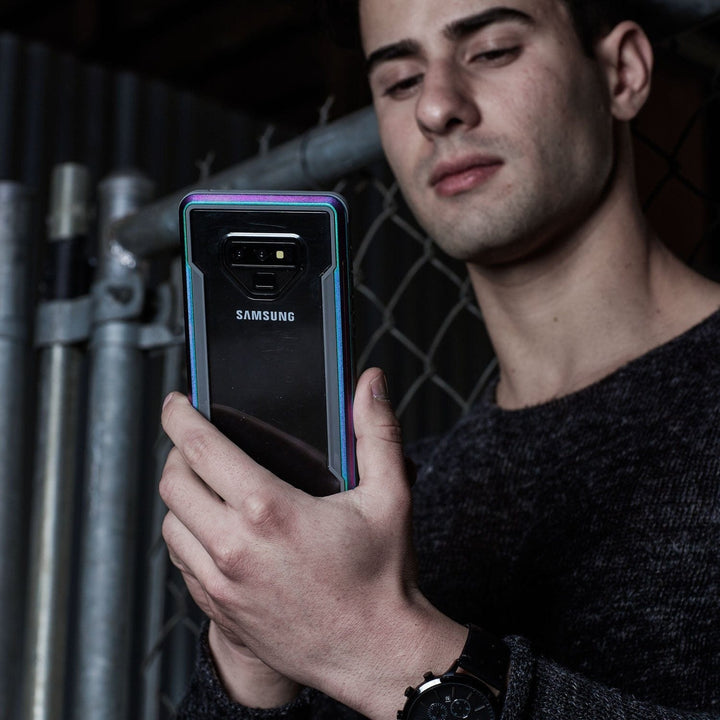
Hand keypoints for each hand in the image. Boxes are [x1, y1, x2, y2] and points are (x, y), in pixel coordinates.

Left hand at [160, 368, 464, 716]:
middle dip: (177, 452)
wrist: (375, 654)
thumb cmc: (382, 577)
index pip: (201, 448)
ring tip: (205, 484)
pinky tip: (214, 529)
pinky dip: (187, 535)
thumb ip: (377, 430)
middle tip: (196, 441)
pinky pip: (181, 562)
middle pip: (174, 483)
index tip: (176, 401)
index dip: (180, 416)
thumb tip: (370, 383)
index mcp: (270, 510)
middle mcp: (235, 547)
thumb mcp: (390, 495)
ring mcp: (222, 584)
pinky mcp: (220, 610)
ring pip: (171, 523)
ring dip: (181, 496)